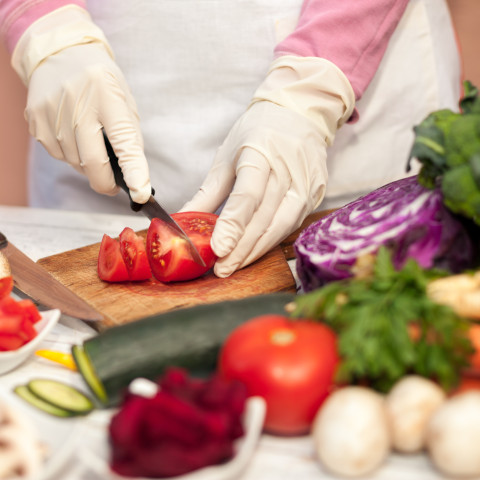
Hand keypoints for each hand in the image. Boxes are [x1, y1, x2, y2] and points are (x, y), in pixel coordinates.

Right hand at [12, 6, 150, 203]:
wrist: (60, 53)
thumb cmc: (101, 82)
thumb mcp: (124, 101)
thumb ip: (129, 136)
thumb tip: (132, 176)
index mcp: (108, 96)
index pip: (125, 142)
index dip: (134, 172)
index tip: (141, 193)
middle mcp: (78, 103)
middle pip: (93, 162)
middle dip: (106, 183)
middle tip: (114, 186)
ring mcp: (52, 112)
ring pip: (75, 163)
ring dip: (87, 165)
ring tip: (91, 142)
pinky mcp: (36, 120)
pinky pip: (58, 154)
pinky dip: (70, 155)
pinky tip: (73, 135)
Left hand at [181, 56, 354, 276]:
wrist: (300, 113)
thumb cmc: (258, 132)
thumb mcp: (227, 155)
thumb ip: (209, 192)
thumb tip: (184, 221)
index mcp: (260, 153)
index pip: (247, 196)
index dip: (232, 226)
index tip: (218, 250)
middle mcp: (288, 170)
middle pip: (264, 217)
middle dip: (241, 248)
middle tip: (221, 269)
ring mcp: (306, 183)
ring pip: (281, 226)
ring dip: (256, 250)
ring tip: (234, 265)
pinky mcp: (316, 193)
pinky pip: (292, 223)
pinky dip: (272, 240)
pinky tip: (255, 250)